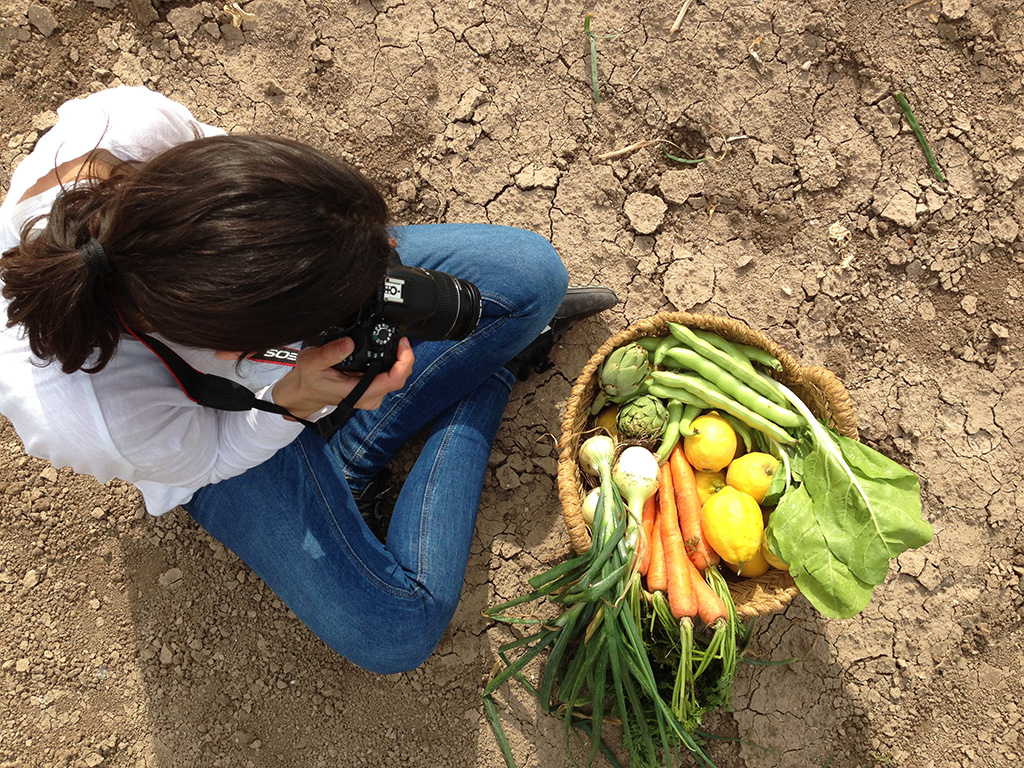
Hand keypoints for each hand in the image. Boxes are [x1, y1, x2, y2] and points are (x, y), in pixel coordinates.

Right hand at [271, 337, 414, 419]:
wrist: (303, 393)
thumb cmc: (308, 380)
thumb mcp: (312, 362)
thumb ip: (330, 353)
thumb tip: (348, 342)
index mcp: (358, 392)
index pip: (394, 380)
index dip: (404, 361)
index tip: (402, 344)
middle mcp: (368, 396)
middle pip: (400, 378)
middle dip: (405, 358)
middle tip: (400, 339)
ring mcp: (371, 395)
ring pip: (396, 378)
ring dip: (399, 361)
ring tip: (396, 343)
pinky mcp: (370, 390)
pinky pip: (388, 378)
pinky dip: (392, 364)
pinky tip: (387, 352)